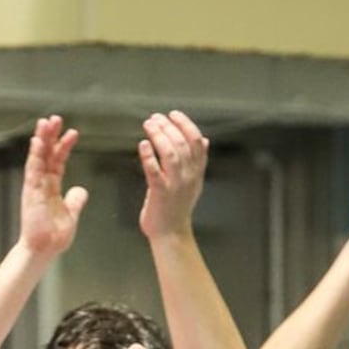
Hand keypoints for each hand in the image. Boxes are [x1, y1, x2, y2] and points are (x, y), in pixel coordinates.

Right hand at [19, 116, 87, 261]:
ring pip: (38, 157)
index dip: (64, 146)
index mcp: (51, 187)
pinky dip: (35, 154)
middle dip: (51, 136)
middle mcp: (42, 184)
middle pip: (46, 154)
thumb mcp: (71, 214)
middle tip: (55, 119)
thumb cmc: (54, 236)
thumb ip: (75, 200)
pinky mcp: (30, 191)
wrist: (44, 250)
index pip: (58, 161)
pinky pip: (32, 169)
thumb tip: (81, 190)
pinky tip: (38, 140)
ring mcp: (35, 186)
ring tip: (46, 122)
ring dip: (42, 139)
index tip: (72, 132)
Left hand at [137, 110, 206, 241]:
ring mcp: (175, 184)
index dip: (185, 124)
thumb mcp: (194, 182)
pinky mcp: (160, 193)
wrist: (171, 234)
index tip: (173, 114)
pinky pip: (154, 171)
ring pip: (170, 153)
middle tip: (155, 118)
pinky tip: (143, 144)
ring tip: (149, 125)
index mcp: (197, 171)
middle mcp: (188, 176)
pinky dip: (148, 156)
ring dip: (159, 136)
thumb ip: (198, 161)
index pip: (196, 140)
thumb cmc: (178, 207)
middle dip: (168, 126)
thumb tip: (205, 140)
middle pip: (181, 143)